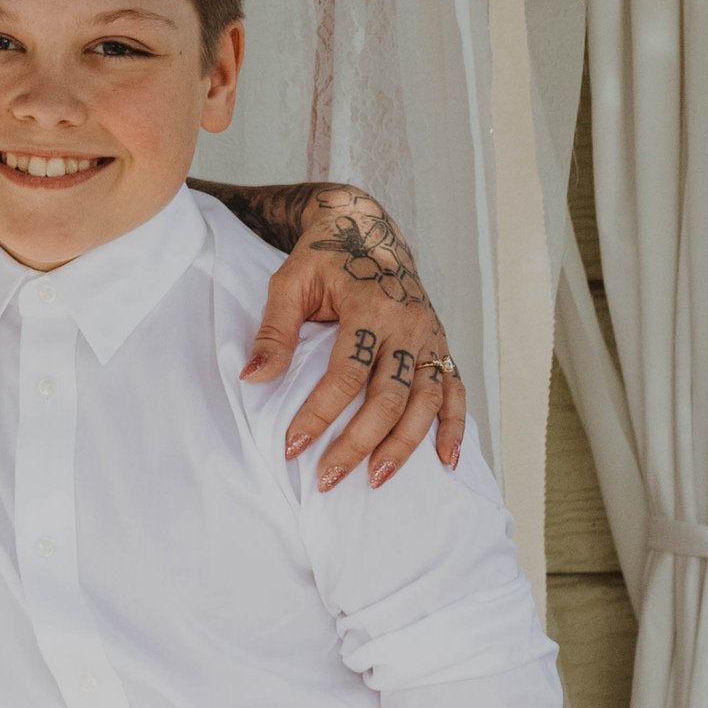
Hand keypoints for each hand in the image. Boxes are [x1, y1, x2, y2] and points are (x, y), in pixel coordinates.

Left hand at [238, 184, 465, 487]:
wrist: (367, 227)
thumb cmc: (322, 257)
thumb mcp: (289, 282)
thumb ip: (274, 331)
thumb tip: (252, 378)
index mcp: (370, 307)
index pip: (346, 374)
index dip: (320, 414)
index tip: (293, 446)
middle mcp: (407, 324)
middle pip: (389, 397)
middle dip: (358, 443)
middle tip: (327, 479)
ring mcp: (429, 336)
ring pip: (425, 402)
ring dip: (404, 446)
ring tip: (376, 480)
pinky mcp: (440, 344)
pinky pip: (455, 390)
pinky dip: (453, 427)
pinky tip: (445, 461)